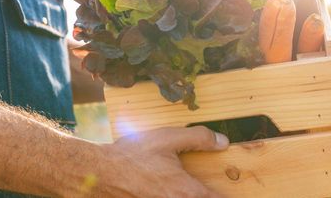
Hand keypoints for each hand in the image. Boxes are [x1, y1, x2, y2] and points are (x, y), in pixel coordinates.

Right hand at [99, 126, 227, 197]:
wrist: (99, 172)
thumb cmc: (132, 156)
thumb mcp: (168, 139)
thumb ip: (199, 138)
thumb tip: (223, 142)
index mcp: (185, 191)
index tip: (230, 194)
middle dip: (207, 196)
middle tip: (207, 190)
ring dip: (188, 195)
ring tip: (186, 189)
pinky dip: (174, 196)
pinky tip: (170, 191)